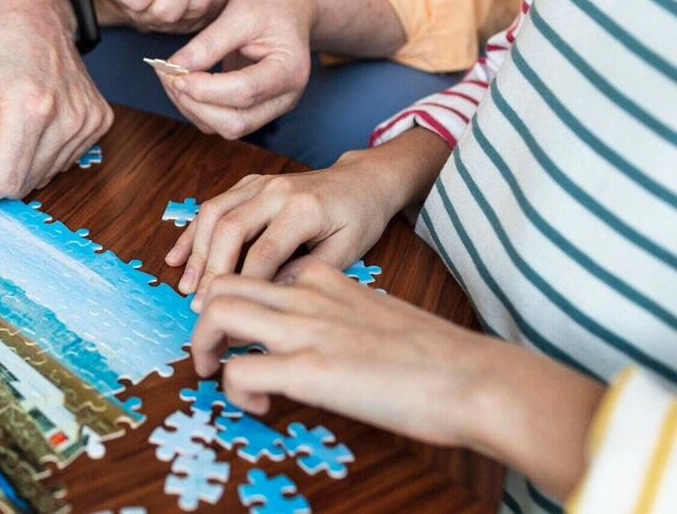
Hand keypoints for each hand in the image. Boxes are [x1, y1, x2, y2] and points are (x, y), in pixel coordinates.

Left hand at [0, 0, 112, 202]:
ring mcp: (88, 120)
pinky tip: (15, 129)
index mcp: (32, 106)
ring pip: (40, 176)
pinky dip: (31, 155)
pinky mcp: (98, 120)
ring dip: (8, 165)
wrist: (33, 6)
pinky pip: (59, 161)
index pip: (3, 180)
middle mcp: (69, 117)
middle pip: (22, 183)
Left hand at [157, 0, 316, 139]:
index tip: (176, 74)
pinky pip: (221, 122)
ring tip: (171, 79)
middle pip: (237, 123)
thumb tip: (175, 68)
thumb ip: (209, 42)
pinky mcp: (253, 109)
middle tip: (169, 78)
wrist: (291, 7)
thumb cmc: (271, 4)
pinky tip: (183, 84)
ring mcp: (270, 108)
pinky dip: (197, 108)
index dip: (206, 88)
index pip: (246, 91)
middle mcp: (284, 98)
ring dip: (193, 109)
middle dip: (197, 105)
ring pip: (226, 128)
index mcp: (289, 71)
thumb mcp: (241, 12)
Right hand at [166, 129, 451, 308]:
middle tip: (200, 306)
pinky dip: (192, 232)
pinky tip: (176, 257)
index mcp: (303, 209)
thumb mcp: (347, 250)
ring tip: (187, 286)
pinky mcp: (248, 184)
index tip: (235, 316)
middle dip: (211, 271)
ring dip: (196, 252)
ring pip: (213, 214)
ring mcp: (258, 184)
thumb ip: (307, 272)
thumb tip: (268, 295)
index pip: (264, 252)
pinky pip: (212, 206)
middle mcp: (275, 191)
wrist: (362, 180)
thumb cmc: (358, 218)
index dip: (245, 286)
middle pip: (230, 229)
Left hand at [192, 265, 604, 498]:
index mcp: (326, 280)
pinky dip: (236, 392)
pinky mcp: (308, 369)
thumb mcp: (376, 315)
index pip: (257, 270)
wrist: (473, 377)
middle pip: (223, 283)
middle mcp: (307, 296)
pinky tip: (261, 407)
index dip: (238, 299)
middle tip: (212, 353)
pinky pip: (239, 372)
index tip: (243, 334)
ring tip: (216, 374)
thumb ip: (341, 315)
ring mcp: (305, 329)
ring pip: (217, 313)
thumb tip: (320, 341)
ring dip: (203, 346)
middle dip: (203, 318)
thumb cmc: (436, 356)